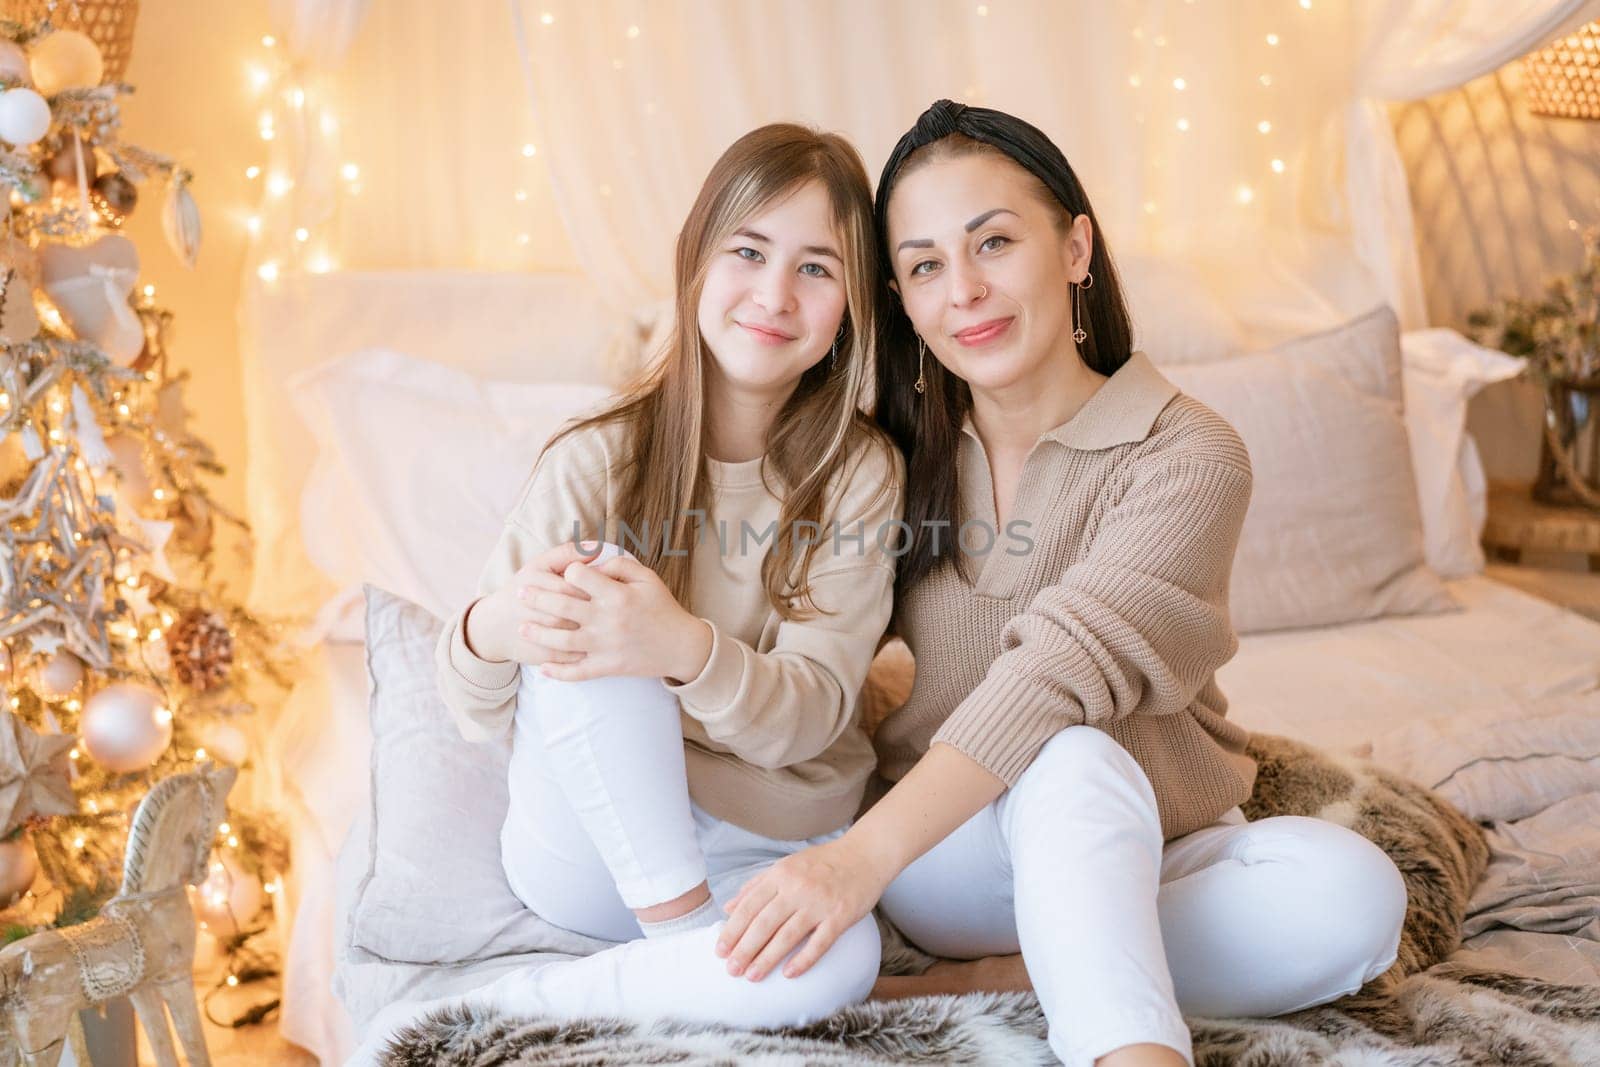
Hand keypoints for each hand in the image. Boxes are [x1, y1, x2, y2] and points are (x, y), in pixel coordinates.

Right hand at [464, 541, 601, 664]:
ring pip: (573, 635)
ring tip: (609, 627)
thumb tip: (597, 546)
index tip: (609, 590)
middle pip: (573, 611)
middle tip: (612, 611)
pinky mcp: (540, 654)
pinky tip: (599, 645)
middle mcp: (531, 607)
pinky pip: (570, 655)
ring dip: (594, 633)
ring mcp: (535, 633)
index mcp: (533, 581)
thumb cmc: (526, 589)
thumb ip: (567, 554)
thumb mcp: (540, 566)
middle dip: (595, 612)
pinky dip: (587, 651)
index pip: (572, 586)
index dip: (594, 589)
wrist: (494, 625)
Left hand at [523, 552, 711, 682]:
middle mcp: (607, 620)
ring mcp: (605, 646)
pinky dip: (558, 672)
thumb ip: (620, 564)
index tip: (564, 572)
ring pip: (561, 641)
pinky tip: (543, 668)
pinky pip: (577, 672)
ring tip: (522, 628)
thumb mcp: (648, 578)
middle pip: (562, 606)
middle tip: (520, 593)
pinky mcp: (607, 666)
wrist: (681, 646)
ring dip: (538, 634)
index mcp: (617, 595)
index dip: (568, 571)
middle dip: (537, 598)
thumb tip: (593, 562)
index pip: (579, 576)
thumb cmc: (663, 607)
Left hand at [714, 833, 892, 981]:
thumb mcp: (786, 866)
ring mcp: (819, 903)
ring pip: (788, 936)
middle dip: (744, 949)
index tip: (720, 951)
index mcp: (780, 875)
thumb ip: (756, 886)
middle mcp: (797, 888)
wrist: (864, 855)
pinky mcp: (840, 916)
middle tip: (731, 970)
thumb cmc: (823, 862)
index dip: (732, 930)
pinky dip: (803, 960)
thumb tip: (729, 907)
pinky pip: (819, 943)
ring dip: (767, 959)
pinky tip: (788, 974)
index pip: (749, 906)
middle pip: (764, 924)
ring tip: (752, 976)